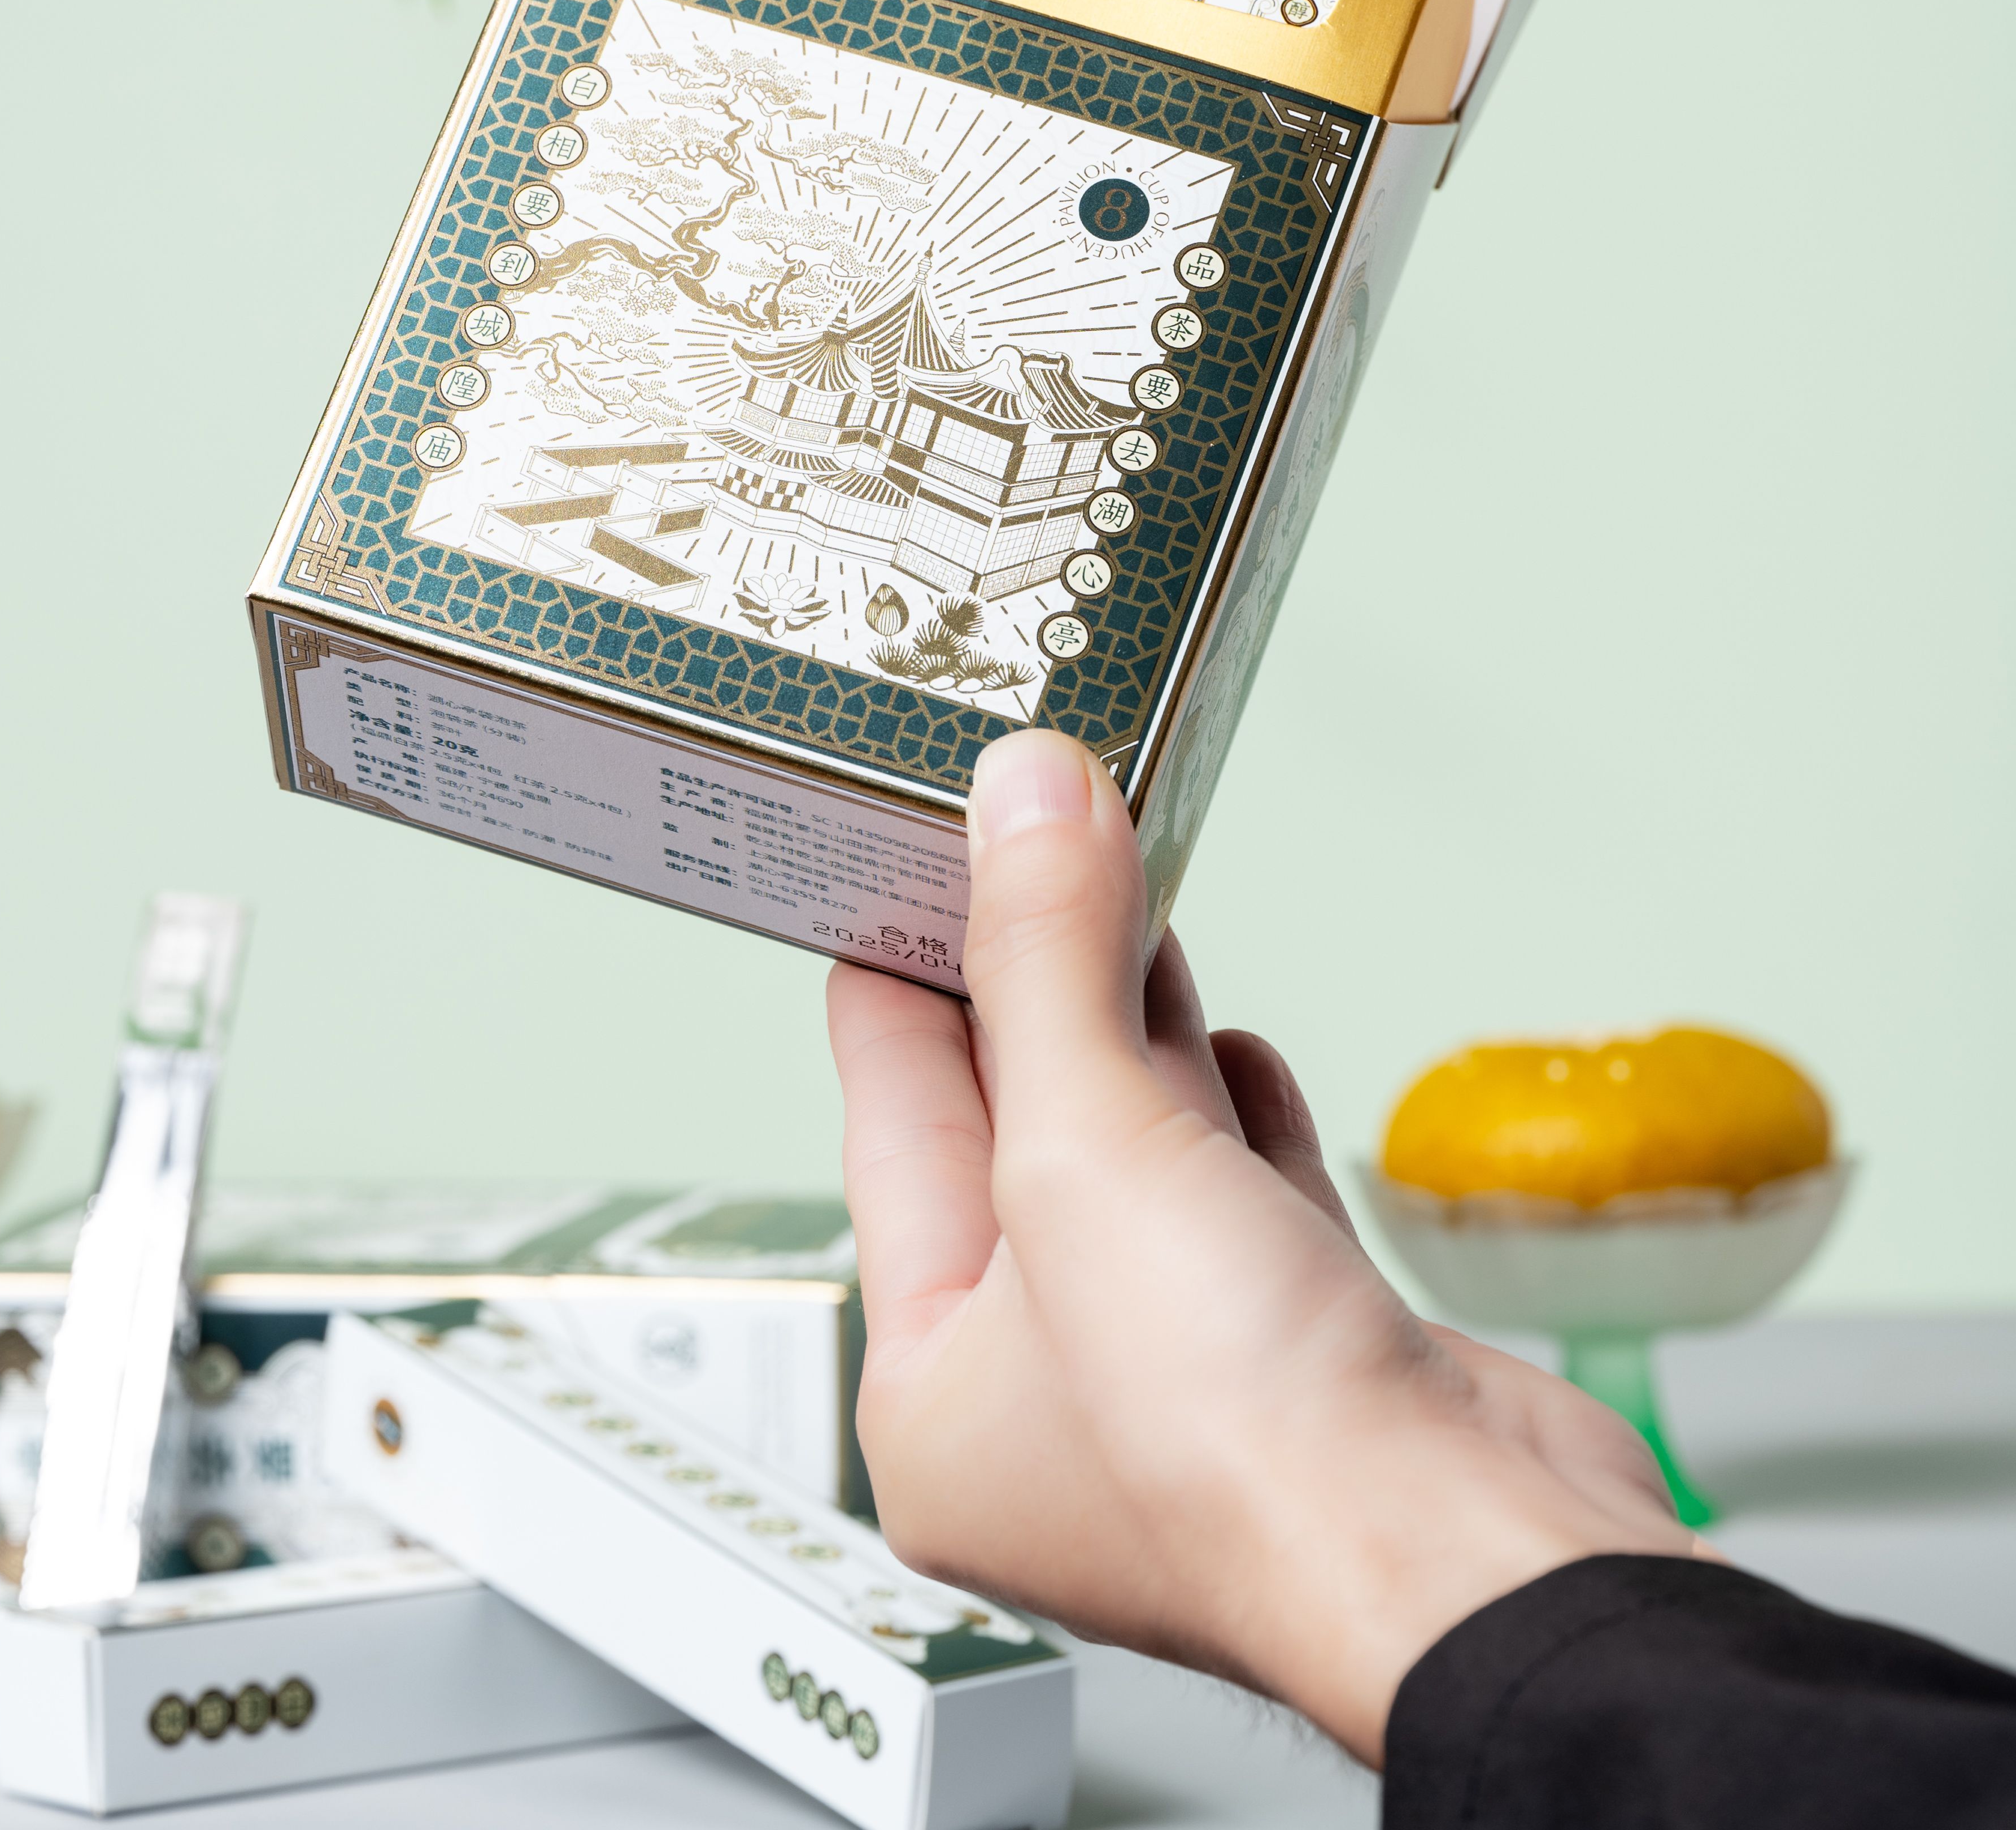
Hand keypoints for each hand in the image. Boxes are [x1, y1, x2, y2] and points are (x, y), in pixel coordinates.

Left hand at [829, 731, 1691, 1767]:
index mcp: (938, 1399)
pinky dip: (1235, 1114)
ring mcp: (1185, 1385)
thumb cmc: (1254, 1456)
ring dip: (1137, 1027)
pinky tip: (1237, 1047)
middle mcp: (1052, 1404)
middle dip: (1031, 979)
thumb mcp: (1085, 1146)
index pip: (894, 1134)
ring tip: (1124, 897)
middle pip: (1017, 1134)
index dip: (904, 980)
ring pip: (1137, 1157)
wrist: (1469, 1562)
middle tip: (1028, 840)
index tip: (905, 864)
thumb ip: (1046, 958)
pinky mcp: (1308, 1360)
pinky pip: (1242, 1204)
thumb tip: (1023, 802)